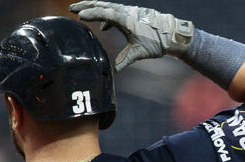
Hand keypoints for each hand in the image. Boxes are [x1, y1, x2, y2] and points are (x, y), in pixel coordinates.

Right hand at [69, 1, 193, 71]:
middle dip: (87, 6)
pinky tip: (104, 26)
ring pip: (108, 7)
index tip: (80, 15)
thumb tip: (115, 71)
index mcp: (127, 19)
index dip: (92, 14)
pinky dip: (106, 15)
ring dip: (94, 8)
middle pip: (103, 6)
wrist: (172, 34)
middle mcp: (127, 12)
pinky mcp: (132, 14)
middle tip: (72, 8)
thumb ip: (126, 59)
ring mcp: (129, 12)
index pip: (106, 14)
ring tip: (81, 11)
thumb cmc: (157, 42)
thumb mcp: (140, 52)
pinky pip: (115, 12)